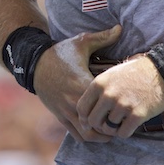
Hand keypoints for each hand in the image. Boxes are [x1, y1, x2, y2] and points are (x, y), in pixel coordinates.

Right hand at [32, 24, 121, 142]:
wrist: (35, 64)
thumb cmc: (60, 53)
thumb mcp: (80, 42)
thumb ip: (102, 37)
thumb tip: (120, 28)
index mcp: (83, 83)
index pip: (105, 103)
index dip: (118, 107)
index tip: (128, 104)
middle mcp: (74, 101)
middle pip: (98, 124)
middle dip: (113, 125)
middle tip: (125, 120)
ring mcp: (66, 111)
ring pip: (88, 134)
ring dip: (102, 135)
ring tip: (113, 129)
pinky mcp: (61, 117)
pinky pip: (77, 135)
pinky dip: (89, 136)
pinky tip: (98, 130)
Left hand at [77, 54, 163, 138]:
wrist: (160, 71)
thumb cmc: (133, 73)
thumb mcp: (110, 75)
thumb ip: (97, 92)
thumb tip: (84, 115)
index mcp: (99, 84)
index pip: (81, 108)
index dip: (84, 118)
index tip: (90, 121)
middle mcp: (109, 95)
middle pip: (93, 121)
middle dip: (98, 125)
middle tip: (106, 124)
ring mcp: (123, 105)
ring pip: (108, 129)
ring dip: (113, 129)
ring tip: (120, 122)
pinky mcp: (137, 114)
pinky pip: (123, 133)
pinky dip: (125, 132)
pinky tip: (129, 124)